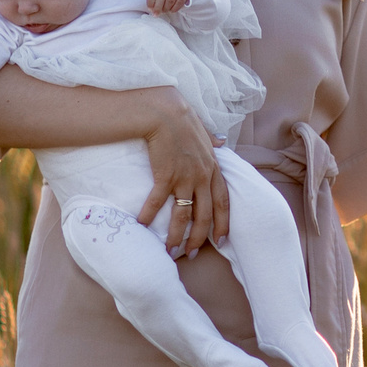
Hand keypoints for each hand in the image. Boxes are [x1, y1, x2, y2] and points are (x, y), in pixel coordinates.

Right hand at [135, 91, 227, 256]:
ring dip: (176, 235)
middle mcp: (203, 177)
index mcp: (214, 169)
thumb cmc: (184, 120)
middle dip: (199, 238)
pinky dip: (149, 214)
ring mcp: (184, 177)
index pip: (223, 202)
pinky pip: (157, 201)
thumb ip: (213, 142)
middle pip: (204, 215)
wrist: (166, 112)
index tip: (221, 241)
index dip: (223, 223)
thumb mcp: (205, 133)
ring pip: (183, 214)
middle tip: (190, 254)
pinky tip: (142, 225)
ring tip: (169, 250)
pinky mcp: (165, 175)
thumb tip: (222, 143)